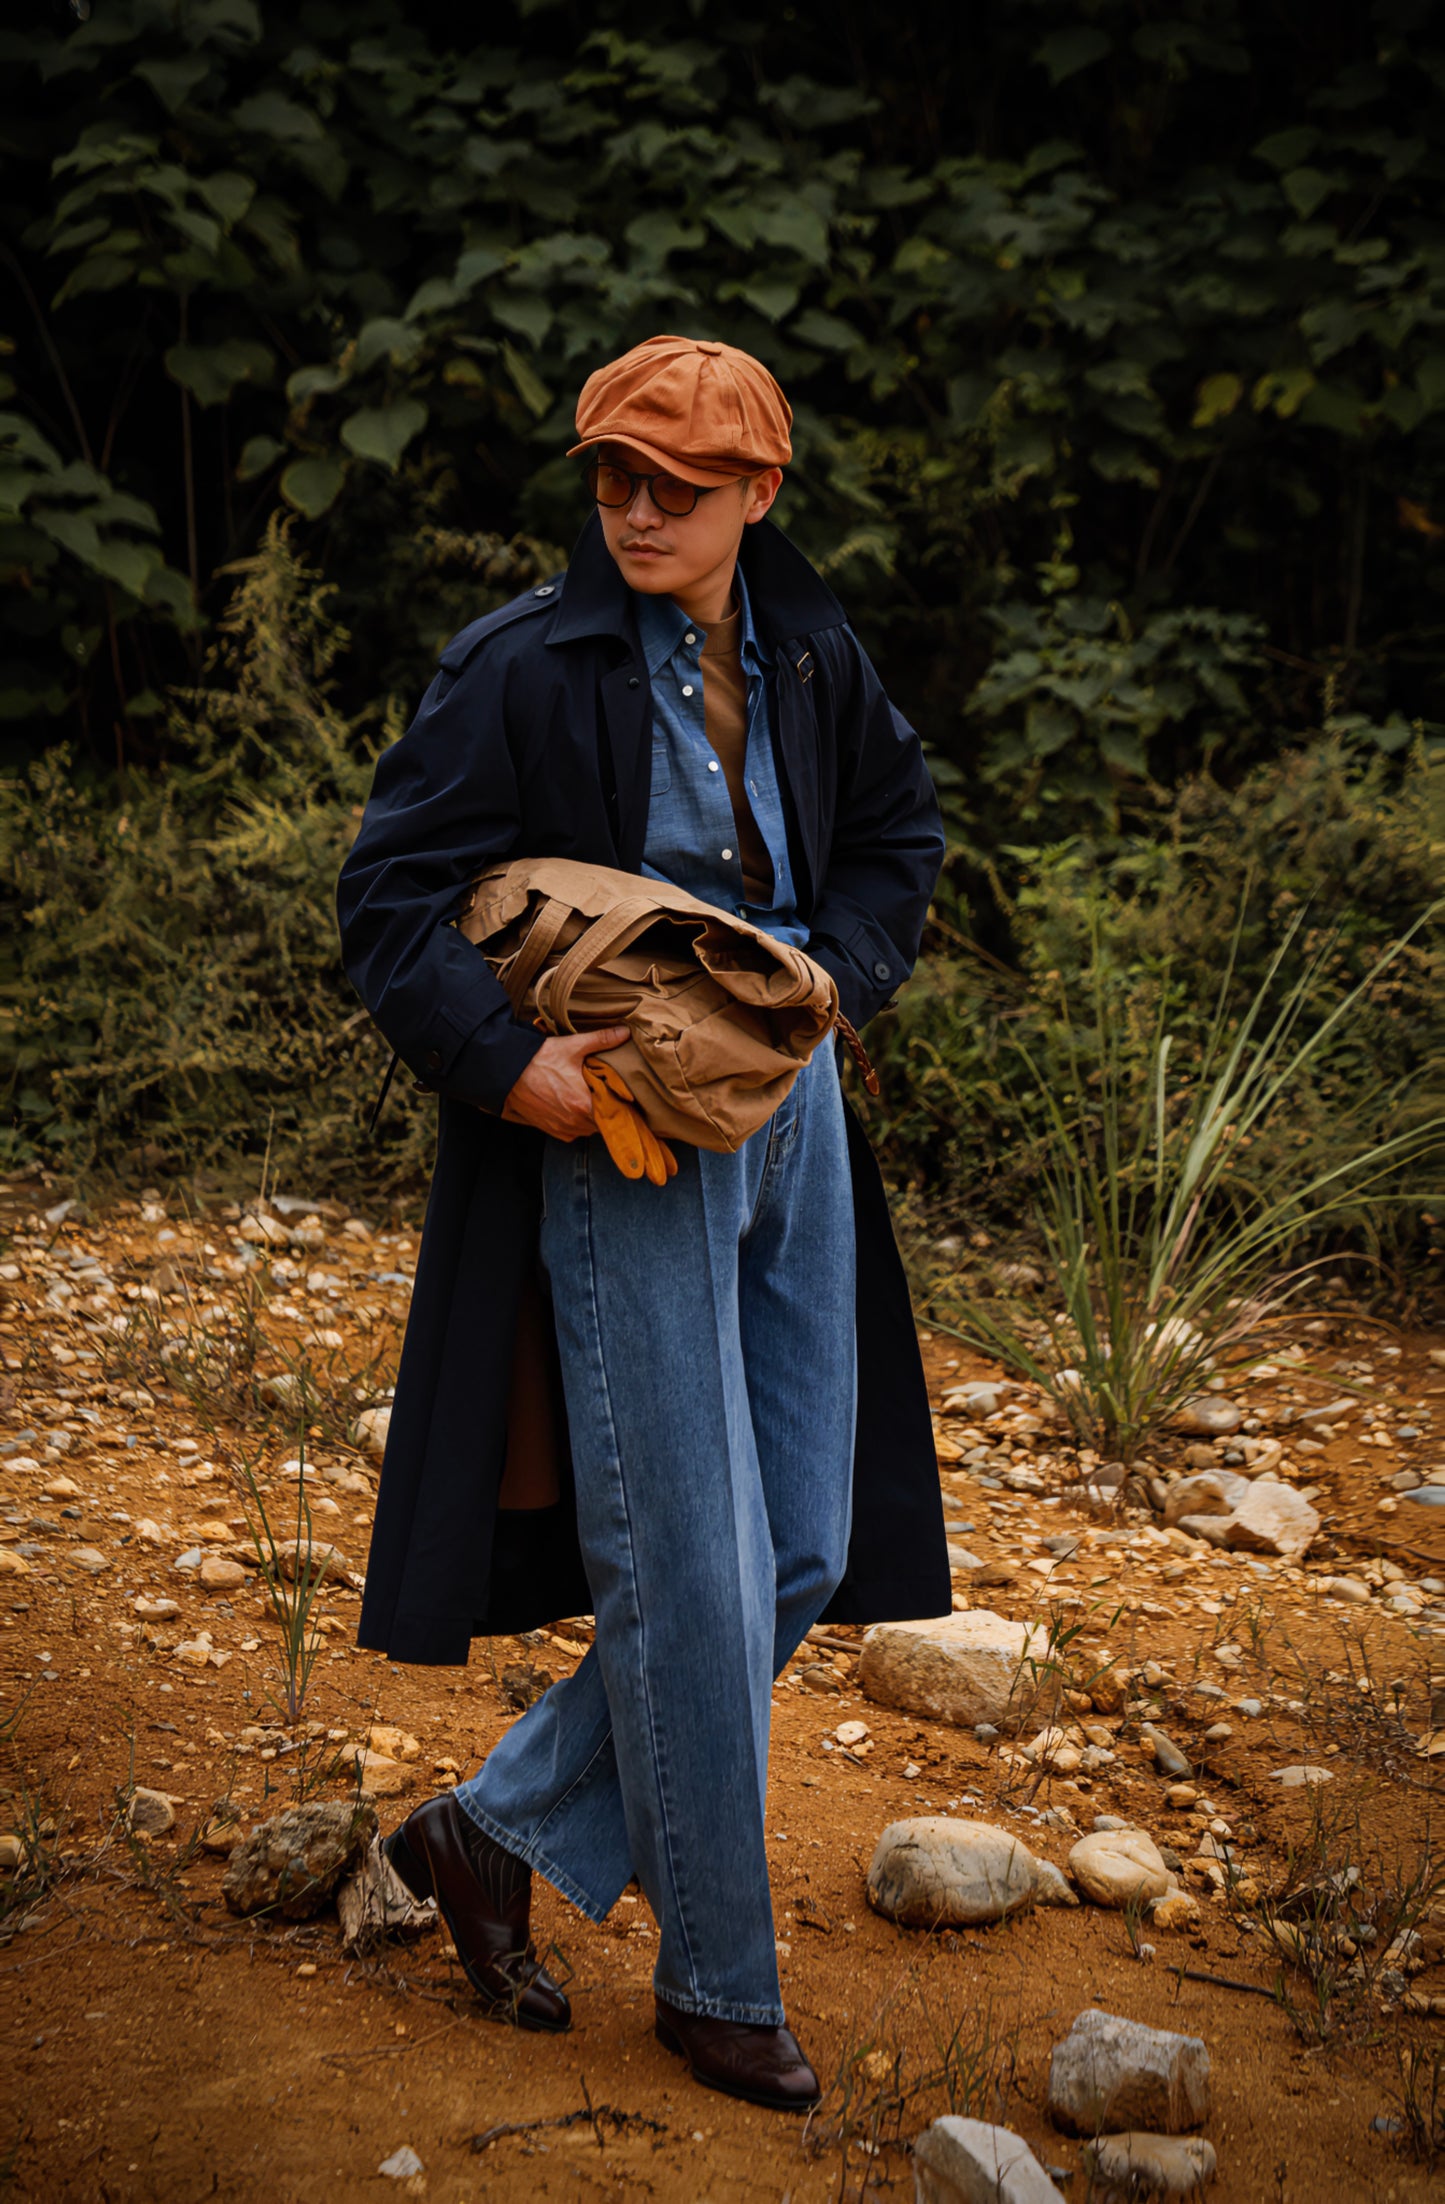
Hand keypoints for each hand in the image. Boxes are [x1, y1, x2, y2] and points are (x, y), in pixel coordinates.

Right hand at [501, 1025, 630, 1139]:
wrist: (507, 1071)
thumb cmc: (538, 1060)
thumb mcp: (572, 1047)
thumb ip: (601, 1040)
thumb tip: (624, 1033)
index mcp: (583, 1104)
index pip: (614, 1113)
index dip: (620, 1103)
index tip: (622, 1094)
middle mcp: (574, 1121)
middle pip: (602, 1122)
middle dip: (606, 1109)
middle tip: (606, 1092)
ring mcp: (561, 1127)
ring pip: (588, 1129)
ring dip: (591, 1117)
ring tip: (590, 1099)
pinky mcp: (550, 1129)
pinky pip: (572, 1132)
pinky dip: (576, 1123)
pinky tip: (574, 1107)